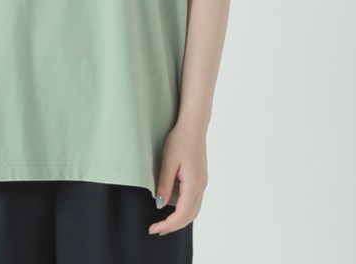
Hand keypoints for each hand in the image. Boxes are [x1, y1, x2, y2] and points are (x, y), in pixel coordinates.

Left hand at [148, 119, 207, 234]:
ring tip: (163, 221)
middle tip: (156, 229)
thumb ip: (164, 184)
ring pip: (193, 210)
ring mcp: (202, 183)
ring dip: (179, 219)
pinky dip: (184, 209)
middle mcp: (201, 186)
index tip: (153, 228)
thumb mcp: (168, 161)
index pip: (181, 214)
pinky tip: (172, 205)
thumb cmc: (180, 139)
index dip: (167, 224)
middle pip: (189, 216)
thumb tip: (160, 205)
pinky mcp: (200, 178)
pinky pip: (194, 200)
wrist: (194, 125)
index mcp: (193, 184)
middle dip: (173, 226)